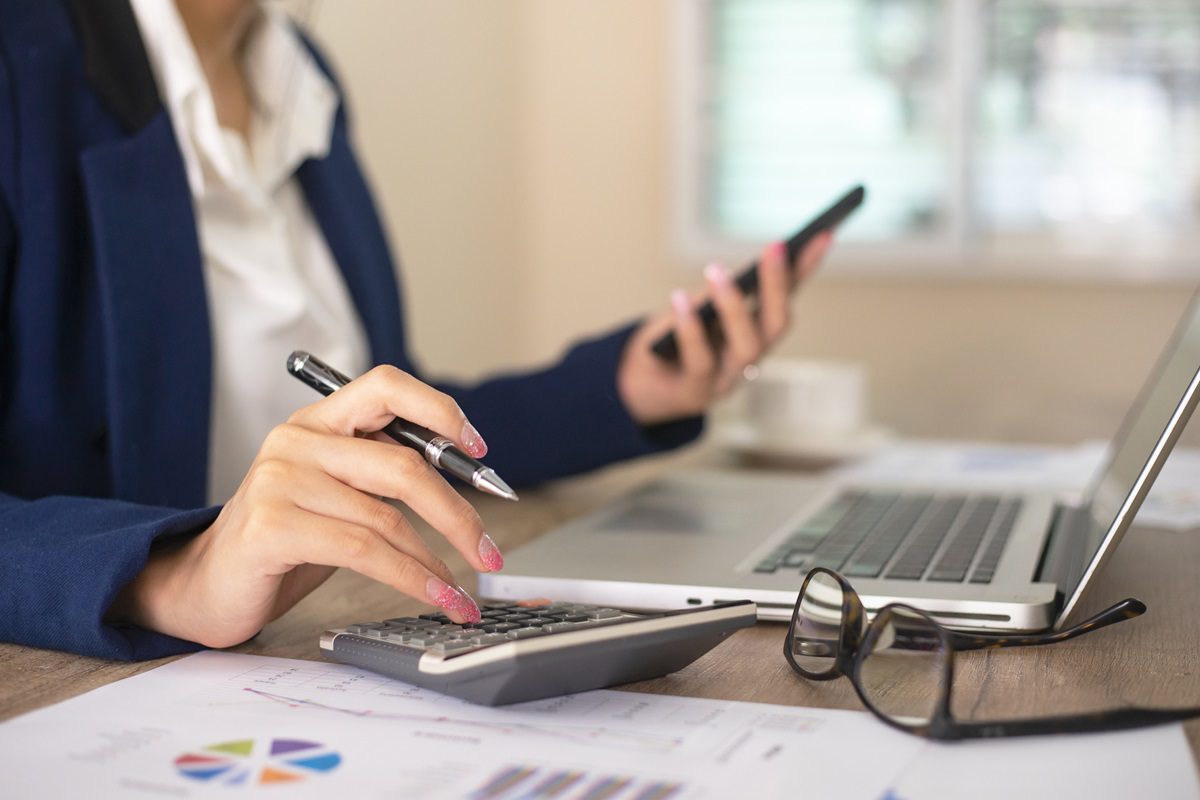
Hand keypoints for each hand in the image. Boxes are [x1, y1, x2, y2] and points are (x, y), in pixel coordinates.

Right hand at [108, 366, 504, 647]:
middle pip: (403, 464)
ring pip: (387, 518)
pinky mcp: (272, 526)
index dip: (439, 409)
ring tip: (462, 592)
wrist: (205, 585)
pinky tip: (434, 595)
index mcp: (319, 422)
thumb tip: (466, 485)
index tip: (480, 449)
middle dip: (459, 514)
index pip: (386, 386)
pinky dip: (411, 577)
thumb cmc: (284, 541)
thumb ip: (384, 476)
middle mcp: (297, 440)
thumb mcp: (338, 495)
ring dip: (438, 562)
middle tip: (490, 551)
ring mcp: (280, 481)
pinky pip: (364, 551)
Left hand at [617, 232, 832, 425]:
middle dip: (778, 285)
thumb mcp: (694, 307)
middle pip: (776, 325)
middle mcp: (750, 357)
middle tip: (774, 248)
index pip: (787, 296)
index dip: (806, 268)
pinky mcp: (697, 393)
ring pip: (747, 347)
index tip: (823, 234)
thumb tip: (736, 272)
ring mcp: (727, 379)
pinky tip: (680, 300)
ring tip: (718, 272)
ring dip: (734, 307)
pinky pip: (700, 362)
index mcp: (754, 332)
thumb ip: (717, 293)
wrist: (632, 387)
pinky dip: (690, 330)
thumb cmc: (668, 341)